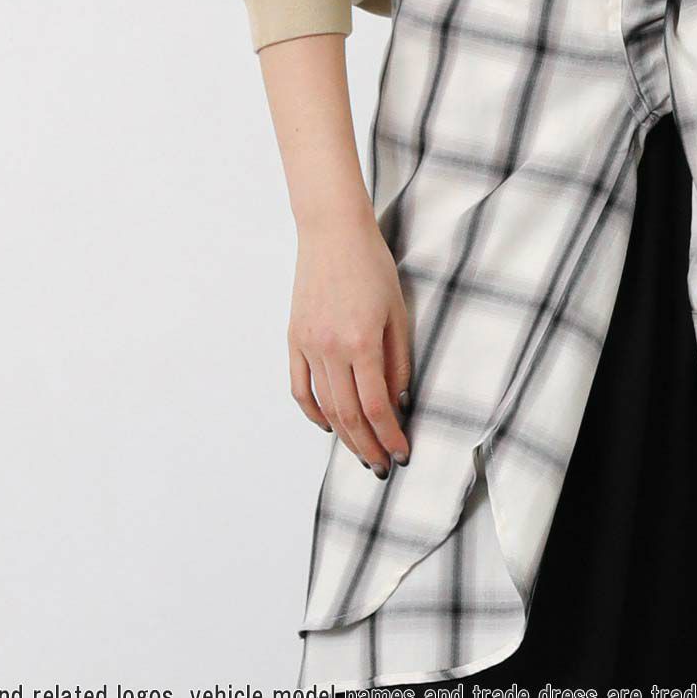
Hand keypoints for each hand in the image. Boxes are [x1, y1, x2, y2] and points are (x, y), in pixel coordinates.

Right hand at [288, 209, 411, 477]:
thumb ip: (398, 359)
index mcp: (362, 341)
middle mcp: (331, 349)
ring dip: (344, 436)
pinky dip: (313, 412)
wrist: (333, 232)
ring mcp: (308, 345)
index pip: (376, 407)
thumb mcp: (398, 310)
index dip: (390, 436)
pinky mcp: (294, 338)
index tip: (402, 454)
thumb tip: (399, 401)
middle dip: (368, 446)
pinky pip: (301, 387)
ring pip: (326, 406)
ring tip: (362, 454)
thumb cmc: (372, 265)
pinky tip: (328, 426)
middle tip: (383, 466)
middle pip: (349, 415)